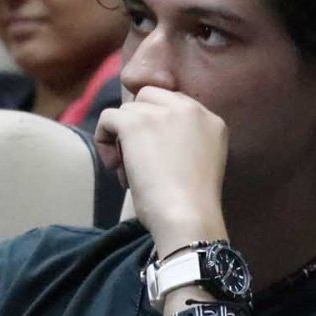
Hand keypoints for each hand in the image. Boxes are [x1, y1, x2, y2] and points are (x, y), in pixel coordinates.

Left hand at [93, 87, 227, 250]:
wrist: (188, 217)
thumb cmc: (192, 205)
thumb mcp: (198, 163)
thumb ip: (182, 142)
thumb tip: (145, 138)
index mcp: (211, 120)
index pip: (173, 105)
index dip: (156, 126)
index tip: (154, 154)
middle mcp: (190, 109)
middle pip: (149, 98)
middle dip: (138, 125)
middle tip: (140, 161)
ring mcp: (163, 112)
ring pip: (127, 110)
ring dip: (122, 139)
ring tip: (129, 172)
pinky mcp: (136, 122)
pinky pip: (108, 118)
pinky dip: (104, 140)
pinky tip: (115, 166)